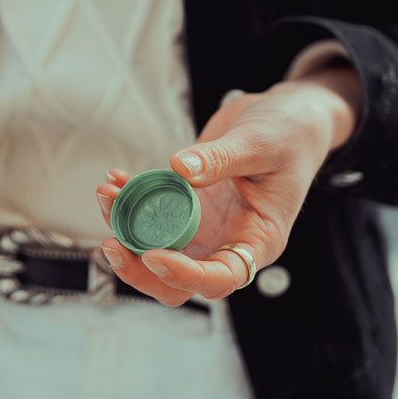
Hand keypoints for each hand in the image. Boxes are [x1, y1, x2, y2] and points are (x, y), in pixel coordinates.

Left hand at [94, 67, 360, 304]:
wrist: (287, 116)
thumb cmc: (289, 134)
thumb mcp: (261, 143)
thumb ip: (222, 158)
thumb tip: (179, 168)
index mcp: (258, 241)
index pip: (220, 278)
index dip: (183, 275)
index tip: (152, 254)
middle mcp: (227, 242)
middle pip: (178, 282)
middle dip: (140, 269)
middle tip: (112, 243)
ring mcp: (204, 227)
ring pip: (156, 250)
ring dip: (125, 231)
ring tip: (107, 193)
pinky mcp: (186, 206)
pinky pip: (150, 216)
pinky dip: (128, 203)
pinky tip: (117, 178)